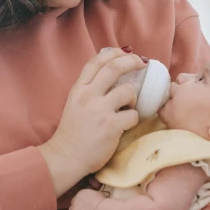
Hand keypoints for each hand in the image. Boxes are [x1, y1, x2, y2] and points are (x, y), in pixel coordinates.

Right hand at [39, 48, 144, 193]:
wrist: (66, 157)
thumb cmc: (73, 133)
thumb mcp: (75, 104)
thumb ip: (90, 90)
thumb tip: (112, 75)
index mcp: (78, 89)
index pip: (96, 62)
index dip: (114, 53)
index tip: (126, 53)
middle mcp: (88, 96)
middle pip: (114, 68)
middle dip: (132, 61)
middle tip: (143, 63)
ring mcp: (99, 110)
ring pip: (128, 91)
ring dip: (133, 98)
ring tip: (128, 106)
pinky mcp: (111, 126)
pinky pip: (133, 115)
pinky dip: (134, 119)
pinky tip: (126, 125)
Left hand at [69, 188, 105, 209]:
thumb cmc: (101, 202)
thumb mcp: (96, 193)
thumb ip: (91, 195)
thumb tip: (92, 198)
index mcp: (81, 193)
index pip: (78, 197)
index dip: (82, 202)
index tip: (87, 205)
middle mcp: (75, 199)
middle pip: (73, 203)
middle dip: (78, 207)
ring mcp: (73, 209)